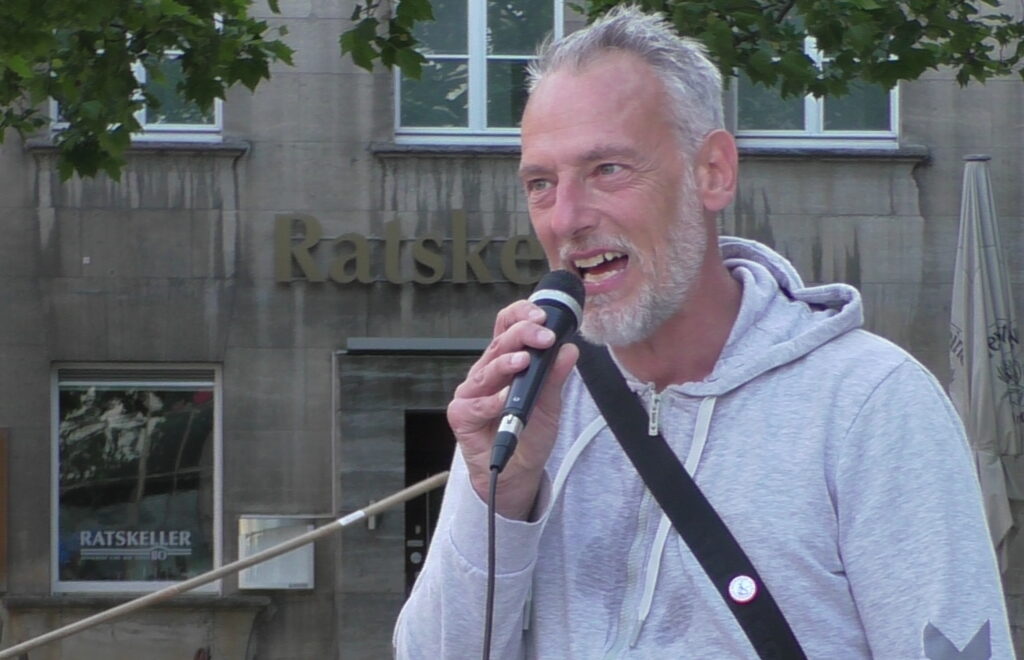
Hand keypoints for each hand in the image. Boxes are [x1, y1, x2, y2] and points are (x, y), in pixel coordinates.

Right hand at [447, 299, 578, 519]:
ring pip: (486, 370)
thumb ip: (555, 377)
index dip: (521, 315)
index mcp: (505, 362)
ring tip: (523, 360)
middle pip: (498, 343)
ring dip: (506, 363)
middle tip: (544, 336)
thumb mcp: (550, 403)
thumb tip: (570, 350)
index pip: (506, 326)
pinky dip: (492, 401)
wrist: (517, 472)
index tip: (542, 316)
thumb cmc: (528, 433)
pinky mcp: (462, 416)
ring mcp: (472, 393)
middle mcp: (486, 373)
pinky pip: (476, 405)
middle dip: (522, 334)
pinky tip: (505, 398)